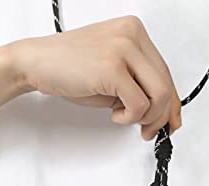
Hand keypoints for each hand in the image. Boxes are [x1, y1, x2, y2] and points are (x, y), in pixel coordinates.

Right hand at [9, 15, 181, 139]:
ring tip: (125, 117)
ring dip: (145, 118)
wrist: (36, 62)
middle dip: (161, 117)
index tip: (170, 122)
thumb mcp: (114, 74)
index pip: (166, 73)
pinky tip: (114, 114)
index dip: (172, 104)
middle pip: (167, 86)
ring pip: (160, 96)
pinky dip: (129, 118)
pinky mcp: (113, 67)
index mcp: (134, 32)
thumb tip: (164, 112)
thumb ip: (140, 85)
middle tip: (148, 131)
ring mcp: (123, 48)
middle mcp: (132, 35)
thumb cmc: (71, 68)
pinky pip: (139, 104)